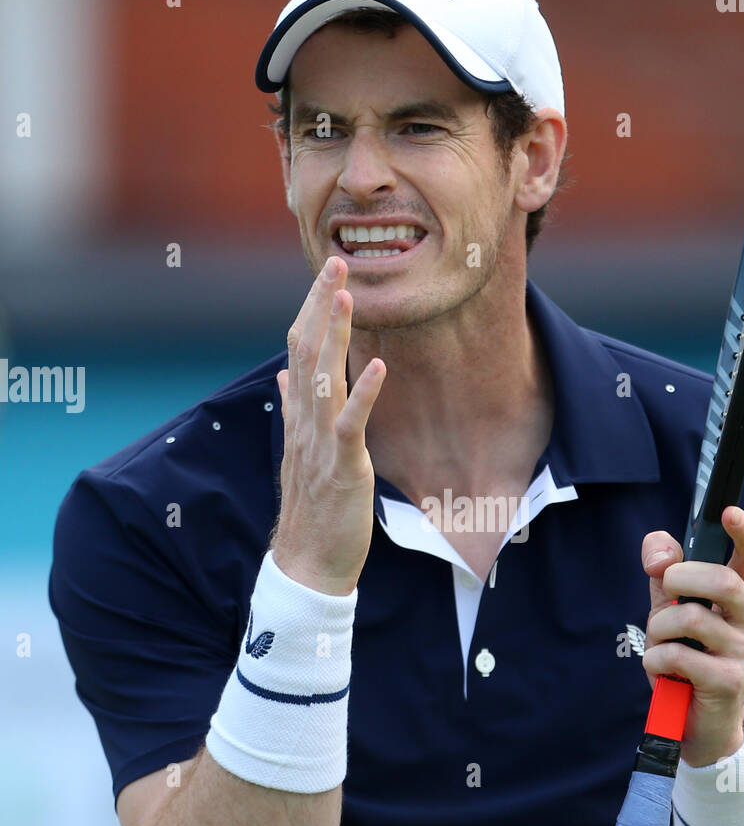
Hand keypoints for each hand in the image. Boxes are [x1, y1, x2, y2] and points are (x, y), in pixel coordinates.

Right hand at [272, 257, 385, 594]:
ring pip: (323, 379)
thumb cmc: (312, 509)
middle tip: (335, 263)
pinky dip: (363, 393)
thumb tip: (285, 372)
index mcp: (298, 417)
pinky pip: (350, 424)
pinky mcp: (343, 467)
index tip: (327, 275)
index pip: (299, 350)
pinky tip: (376, 364)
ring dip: (335, 335)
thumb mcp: (301, 451)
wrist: (308, 563)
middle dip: (321, 306)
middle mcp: (304, 423)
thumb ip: (293, 408)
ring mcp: (320, 444)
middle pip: (307, 352)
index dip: (311, 311)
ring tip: (347, 296)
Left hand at [640, 507, 743, 767]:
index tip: (728, 511)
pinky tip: (662, 673)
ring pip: (689, 618)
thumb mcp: (671, 611)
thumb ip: (664, 573)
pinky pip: (677, 655)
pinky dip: (655, 661)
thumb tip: (657, 552)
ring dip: (658, 631)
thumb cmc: (687, 658)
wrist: (697, 723)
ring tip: (660, 647)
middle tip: (665, 598)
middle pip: (719, 579)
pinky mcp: (729, 681)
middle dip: (677, 580)